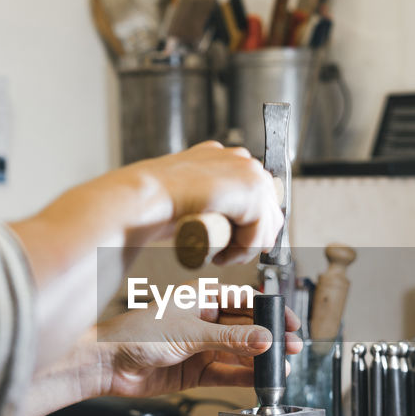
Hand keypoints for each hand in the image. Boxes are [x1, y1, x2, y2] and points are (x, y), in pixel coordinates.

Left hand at [95, 298, 302, 397]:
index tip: (290, 324)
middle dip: (269, 339)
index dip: (270, 313)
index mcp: (202, 297)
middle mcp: (203, 320)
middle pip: (246, 329)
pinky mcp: (193, 371)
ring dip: (258, 361)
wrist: (106, 363)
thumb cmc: (136, 333)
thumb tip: (265, 339)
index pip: (246, 301)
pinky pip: (225, 373)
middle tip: (292, 349)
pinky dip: (242, 377)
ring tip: (280, 369)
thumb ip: (231, 338)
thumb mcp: (190, 333)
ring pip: (238, 353)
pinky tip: (258, 380)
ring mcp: (199, 346)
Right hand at [130, 141, 282, 264]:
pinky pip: (259, 233)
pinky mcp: (252, 191)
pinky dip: (243, 251)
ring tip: (223, 258)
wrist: (147, 197)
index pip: (256, 192)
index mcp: (226, 157)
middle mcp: (241, 160)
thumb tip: (221, 217)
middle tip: (231, 255)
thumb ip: (207, 197)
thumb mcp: (190, 196)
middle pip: (267, 206)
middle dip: (253, 236)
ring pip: (265, 222)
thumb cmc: (157, 200)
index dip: (253, 222)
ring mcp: (249, 172)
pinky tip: (222, 256)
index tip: (240, 243)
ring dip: (247, 247)